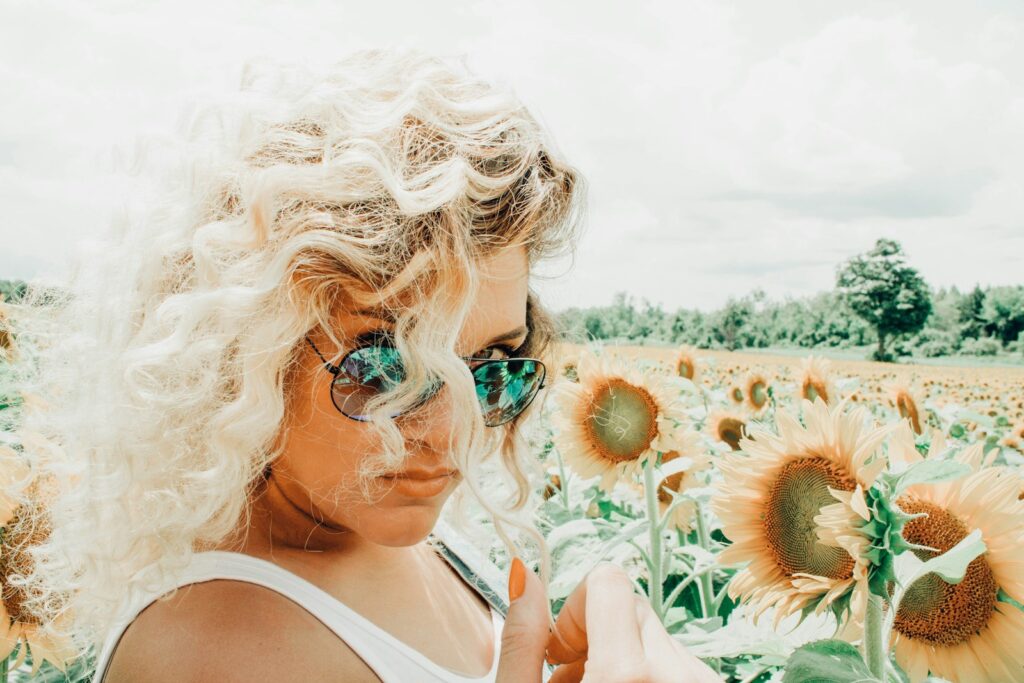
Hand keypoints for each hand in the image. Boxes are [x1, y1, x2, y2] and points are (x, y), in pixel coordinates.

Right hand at [496, 560, 722, 681]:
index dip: (576, 610)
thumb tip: (524, 578)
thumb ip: (523, 642)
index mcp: (627, 675)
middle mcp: (677, 676)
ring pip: (656, 635)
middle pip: (632, 606)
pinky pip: (679, 661)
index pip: (609, 581)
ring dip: (623, 659)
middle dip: (596, 635)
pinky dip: (650, 676)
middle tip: (570, 679)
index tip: (562, 653)